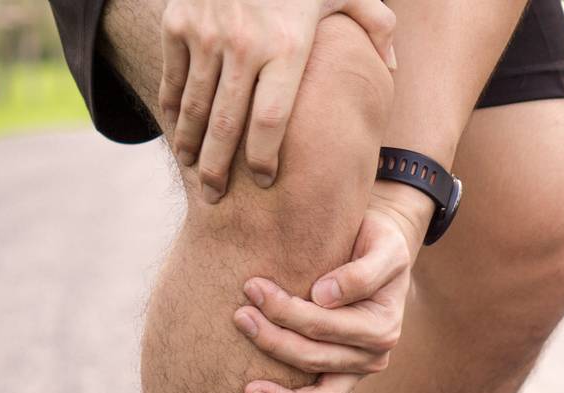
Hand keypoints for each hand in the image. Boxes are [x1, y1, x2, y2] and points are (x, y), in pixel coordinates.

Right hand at [160, 0, 396, 202]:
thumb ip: (374, 24)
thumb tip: (391, 66)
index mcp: (289, 46)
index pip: (272, 122)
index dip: (265, 159)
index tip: (265, 181)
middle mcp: (244, 44)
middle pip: (227, 125)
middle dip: (218, 169)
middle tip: (215, 197)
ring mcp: (207, 34)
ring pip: (194, 107)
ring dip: (190, 145)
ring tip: (194, 171)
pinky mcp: (179, 22)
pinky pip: (173, 78)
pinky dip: (172, 109)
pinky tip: (177, 132)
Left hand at [232, 186, 432, 392]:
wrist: (381, 250)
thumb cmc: (377, 243)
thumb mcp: (384, 247)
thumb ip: (360, 272)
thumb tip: (323, 296)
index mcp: (381, 325)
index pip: (324, 324)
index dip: (286, 310)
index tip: (251, 285)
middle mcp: (374, 355)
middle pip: (314, 357)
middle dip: (272, 339)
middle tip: (238, 315)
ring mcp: (359, 371)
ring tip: (247, 390)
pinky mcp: (347, 378)